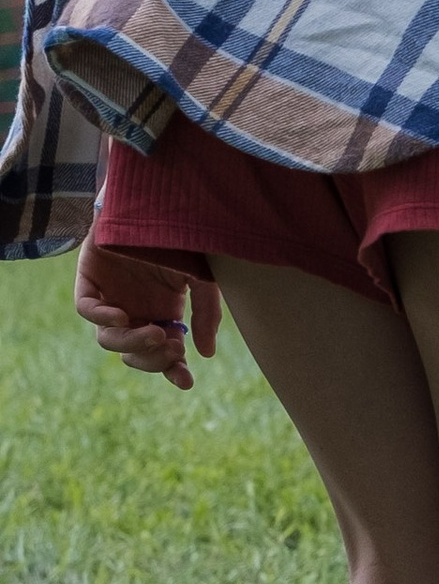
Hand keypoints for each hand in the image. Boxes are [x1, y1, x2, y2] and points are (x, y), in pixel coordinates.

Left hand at [73, 238, 221, 387]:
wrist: (158, 201)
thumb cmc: (183, 239)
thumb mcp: (204, 278)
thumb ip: (206, 314)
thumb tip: (206, 354)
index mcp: (162, 313)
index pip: (163, 353)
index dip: (173, 371)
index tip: (186, 381)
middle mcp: (136, 310)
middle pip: (134, 353)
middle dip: (153, 358)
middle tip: (171, 345)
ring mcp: (111, 298)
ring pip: (109, 339)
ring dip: (132, 343)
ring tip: (155, 331)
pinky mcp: (89, 281)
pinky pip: (88, 310)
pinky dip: (102, 317)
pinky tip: (122, 316)